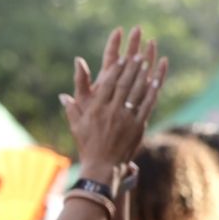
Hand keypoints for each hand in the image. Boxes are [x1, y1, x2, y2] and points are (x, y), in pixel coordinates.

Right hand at [62, 27, 167, 174]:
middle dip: (131, 68)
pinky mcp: (138, 126)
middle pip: (123, 85)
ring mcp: (126, 119)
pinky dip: (152, 92)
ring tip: (147, 62)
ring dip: (142, 75)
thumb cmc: (87, 144)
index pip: (107, 85)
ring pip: (136, 93)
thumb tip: (63, 95)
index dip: (116, 70)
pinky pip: (146, 105)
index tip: (121, 57)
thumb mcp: (75, 125)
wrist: (104, 165)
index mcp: (96, 110)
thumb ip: (71, 108)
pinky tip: (155, 81)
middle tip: (137, 54)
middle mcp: (112, 112)